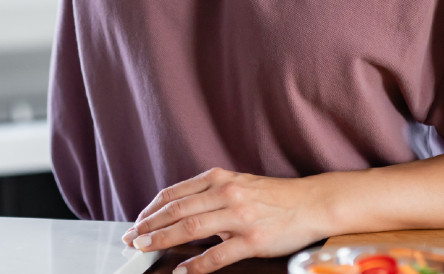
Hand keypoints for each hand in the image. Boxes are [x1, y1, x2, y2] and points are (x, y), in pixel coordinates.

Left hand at [121, 168, 331, 273]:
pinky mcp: (253, 240)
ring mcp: (239, 216)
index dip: (150, 209)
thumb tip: (179, 209)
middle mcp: (226, 193)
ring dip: (163, 239)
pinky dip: (196, 266)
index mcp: (219, 178)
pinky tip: (182, 272)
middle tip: (132, 239)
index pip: (174, 193)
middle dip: (149, 226)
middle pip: (177, 210)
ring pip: (191, 228)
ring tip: (146, 248)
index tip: (137, 222)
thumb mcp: (238, 183)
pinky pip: (217, 255)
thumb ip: (209, 192)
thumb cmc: (273, 196)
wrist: (311, 203)